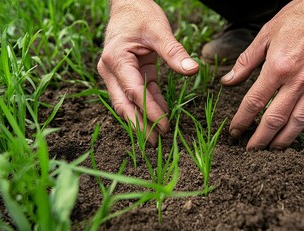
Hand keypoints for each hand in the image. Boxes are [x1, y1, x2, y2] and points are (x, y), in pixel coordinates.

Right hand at [97, 0, 198, 144]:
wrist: (128, 3)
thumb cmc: (141, 14)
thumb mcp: (159, 30)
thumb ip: (174, 51)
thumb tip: (192, 69)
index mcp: (116, 59)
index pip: (134, 91)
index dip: (149, 110)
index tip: (164, 125)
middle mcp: (111, 70)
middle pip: (125, 104)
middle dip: (140, 124)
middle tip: (156, 142)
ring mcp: (116, 73)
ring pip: (129, 102)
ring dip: (143, 119)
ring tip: (157, 136)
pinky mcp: (127, 72)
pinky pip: (139, 92)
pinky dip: (149, 103)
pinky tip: (161, 115)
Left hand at [221, 0, 303, 149]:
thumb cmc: (301, 16)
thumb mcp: (266, 34)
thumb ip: (245, 62)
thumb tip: (227, 81)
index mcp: (278, 67)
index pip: (254, 103)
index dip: (242, 120)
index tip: (234, 132)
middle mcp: (298, 81)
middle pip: (275, 119)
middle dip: (260, 139)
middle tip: (251, 151)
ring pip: (298, 122)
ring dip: (283, 139)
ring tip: (272, 149)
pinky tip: (295, 130)